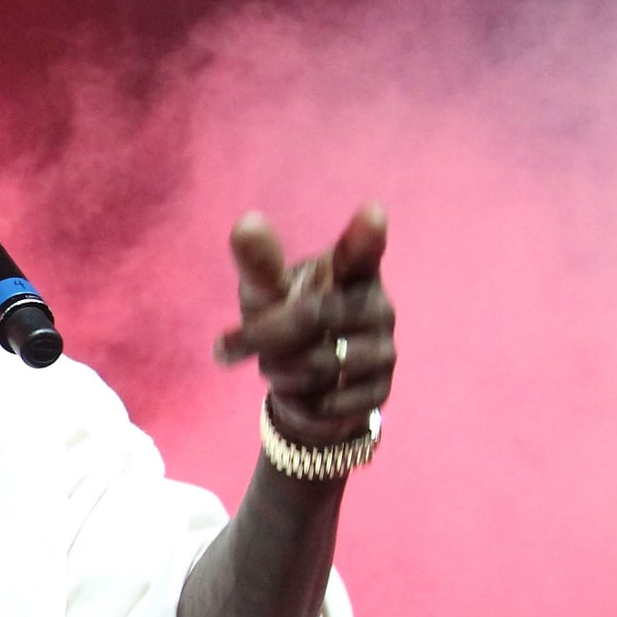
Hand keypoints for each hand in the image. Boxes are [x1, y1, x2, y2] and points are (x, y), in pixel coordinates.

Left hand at [214, 204, 396, 446]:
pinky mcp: (380, 391)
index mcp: (349, 271)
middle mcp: (376, 305)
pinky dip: (297, 403)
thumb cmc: (283, 322)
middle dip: (264, 336)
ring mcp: (384, 349)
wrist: (303, 387)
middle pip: (311, 317)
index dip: (365, 236)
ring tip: (278, 366)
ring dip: (278, 372)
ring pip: (316, 365)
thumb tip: (246, 222)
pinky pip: (324, 404)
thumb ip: (259, 265)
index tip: (372, 213)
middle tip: (233, 346)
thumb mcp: (265, 294)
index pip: (360, 253)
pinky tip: (300, 395)